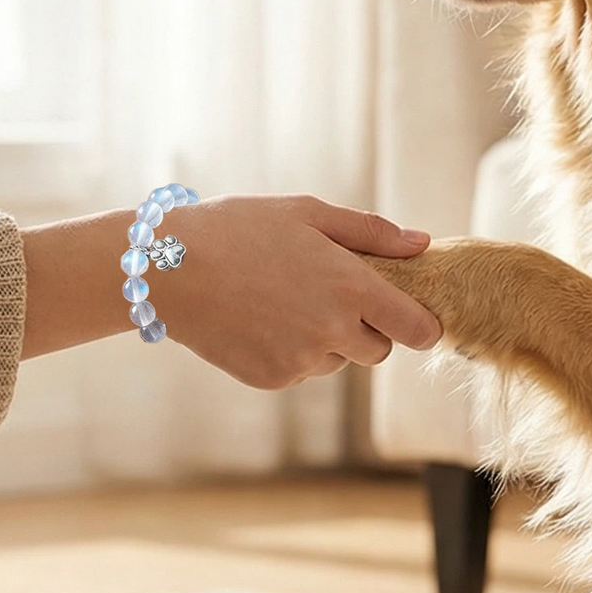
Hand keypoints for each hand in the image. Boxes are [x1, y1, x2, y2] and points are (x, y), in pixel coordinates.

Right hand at [157, 195, 442, 387]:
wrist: (169, 267)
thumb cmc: (240, 228)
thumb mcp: (308, 213)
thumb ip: (372, 232)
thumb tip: (422, 244)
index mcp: (351, 287)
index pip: (417, 329)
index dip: (421, 326)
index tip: (415, 319)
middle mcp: (332, 331)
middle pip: (378, 351)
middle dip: (367, 329)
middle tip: (330, 296)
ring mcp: (301, 361)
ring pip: (335, 361)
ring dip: (325, 340)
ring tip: (283, 301)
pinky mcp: (272, 378)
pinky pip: (300, 372)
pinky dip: (290, 352)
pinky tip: (260, 320)